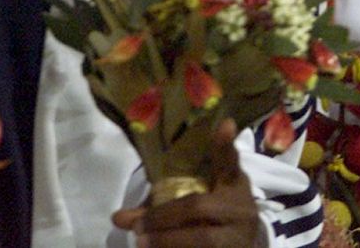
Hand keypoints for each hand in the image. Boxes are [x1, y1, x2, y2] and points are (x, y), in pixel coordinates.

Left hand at [111, 120, 259, 247]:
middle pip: (199, 207)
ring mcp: (240, 235)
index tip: (225, 124)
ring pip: (204, 238)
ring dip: (168, 240)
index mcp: (233, 184)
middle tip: (138, 227)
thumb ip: (161, 203)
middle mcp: (240, 207)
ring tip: (141, 242)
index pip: (229, 160)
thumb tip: (115, 218)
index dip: (225, 144)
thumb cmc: (216, 216)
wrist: (244, 246)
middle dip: (164, 216)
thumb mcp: (200, 200)